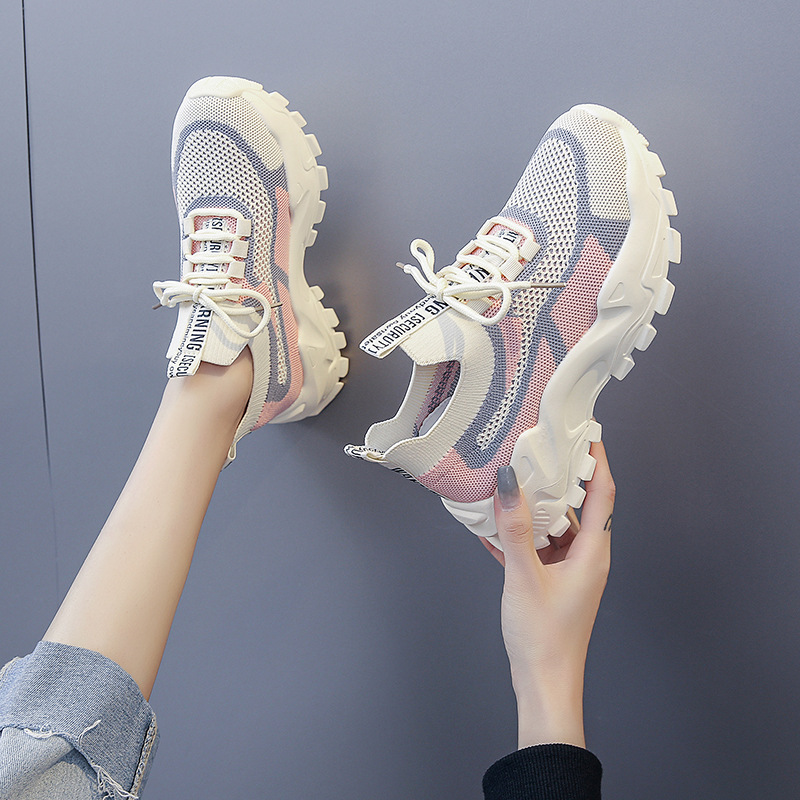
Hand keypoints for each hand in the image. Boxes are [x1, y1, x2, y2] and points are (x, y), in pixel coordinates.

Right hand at [482, 440, 614, 748]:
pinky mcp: (553, 582)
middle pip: (579, 505)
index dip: (597, 461)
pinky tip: (495, 525)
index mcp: (593, 553)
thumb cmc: (543, 637)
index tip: (585, 432)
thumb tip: (508, 481)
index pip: (602, 495)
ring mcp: (571, 570)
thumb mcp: (524, 576)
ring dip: (537, 506)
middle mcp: (587, 557)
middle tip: (540, 448)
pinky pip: (541, 547)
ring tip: (513, 481)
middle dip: (561, 477)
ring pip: (557, 526)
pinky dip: (523, 534)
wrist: (543, 685)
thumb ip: (514, 527)